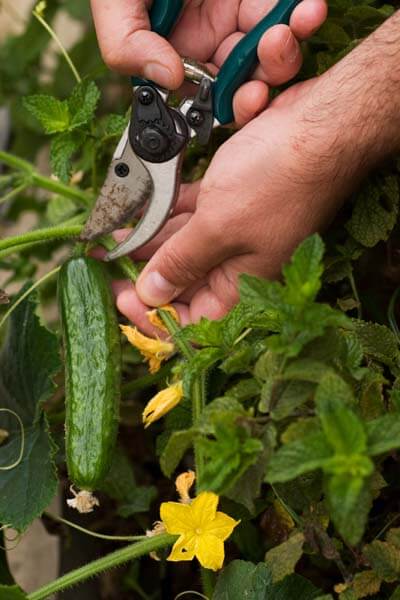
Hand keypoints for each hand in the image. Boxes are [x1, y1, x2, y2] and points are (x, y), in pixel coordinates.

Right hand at [91, 0, 326, 125]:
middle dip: (265, 77)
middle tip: (272, 58)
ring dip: (289, 49)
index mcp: (178, 50)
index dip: (226, 102)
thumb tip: (169, 79)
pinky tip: (309, 10)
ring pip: (276, 50)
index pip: (205, 93)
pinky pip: (293, 13)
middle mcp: (213, 37)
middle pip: (247, 77)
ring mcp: (243, 11)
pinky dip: (305, 16)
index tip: (245, 97)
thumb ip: (126, 43)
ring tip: (294, 26)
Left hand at [110, 71, 367, 334]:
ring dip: (147, 242)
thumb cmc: (278, 181)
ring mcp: (233, 233)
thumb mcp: (218, 228)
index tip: (122, 296)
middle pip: (182, 285)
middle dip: (143, 275)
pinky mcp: (230, 202)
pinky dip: (165, 214)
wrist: (320, 127)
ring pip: (181, 248)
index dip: (154, 316)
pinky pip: (190, 216)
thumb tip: (150, 294)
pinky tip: (138, 210)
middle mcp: (237, 266)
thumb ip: (180, 262)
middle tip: (106, 265)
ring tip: (111, 236)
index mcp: (240, 286)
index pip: (192, 322)